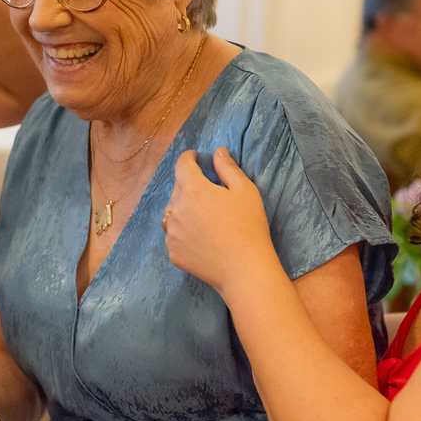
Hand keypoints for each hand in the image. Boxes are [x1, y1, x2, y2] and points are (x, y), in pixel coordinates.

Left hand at [164, 147, 276, 292]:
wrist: (244, 269)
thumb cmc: (249, 227)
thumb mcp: (245, 191)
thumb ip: (227, 168)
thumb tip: (217, 152)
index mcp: (193, 190)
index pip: (182, 165)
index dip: (188, 158)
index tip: (194, 157)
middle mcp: (176, 209)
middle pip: (177, 189)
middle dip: (189, 186)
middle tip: (208, 193)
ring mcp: (172, 233)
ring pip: (172, 213)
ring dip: (183, 209)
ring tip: (203, 217)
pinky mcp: (173, 252)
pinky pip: (174, 235)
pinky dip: (183, 232)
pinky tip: (201, 238)